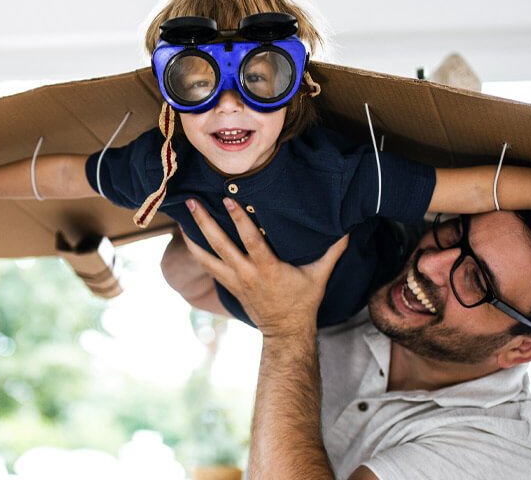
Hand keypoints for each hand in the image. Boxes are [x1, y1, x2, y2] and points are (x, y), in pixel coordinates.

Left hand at [180, 197, 349, 336]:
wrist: (285, 331)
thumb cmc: (302, 301)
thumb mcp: (319, 276)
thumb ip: (333, 251)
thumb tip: (348, 227)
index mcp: (267, 268)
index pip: (250, 240)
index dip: (238, 219)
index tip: (227, 199)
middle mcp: (246, 273)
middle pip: (221, 246)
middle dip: (205, 223)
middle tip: (193, 202)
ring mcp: (234, 280)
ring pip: (207, 257)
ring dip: (194, 237)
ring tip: (183, 216)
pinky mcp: (228, 285)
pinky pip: (207, 266)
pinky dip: (197, 251)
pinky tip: (188, 236)